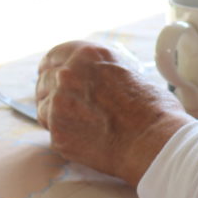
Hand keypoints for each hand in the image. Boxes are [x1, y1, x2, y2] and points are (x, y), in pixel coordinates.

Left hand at [36, 41, 192, 185]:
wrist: (153, 142)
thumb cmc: (154, 110)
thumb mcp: (130, 73)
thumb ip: (104, 73)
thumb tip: (100, 80)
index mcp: (88, 55)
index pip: (55, 55)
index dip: (53, 66)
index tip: (51, 74)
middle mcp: (68, 75)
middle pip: (45, 80)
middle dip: (52, 91)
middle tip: (66, 103)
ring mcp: (59, 104)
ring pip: (43, 106)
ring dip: (56, 113)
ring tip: (80, 123)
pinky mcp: (57, 132)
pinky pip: (52, 130)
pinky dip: (64, 134)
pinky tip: (84, 137)